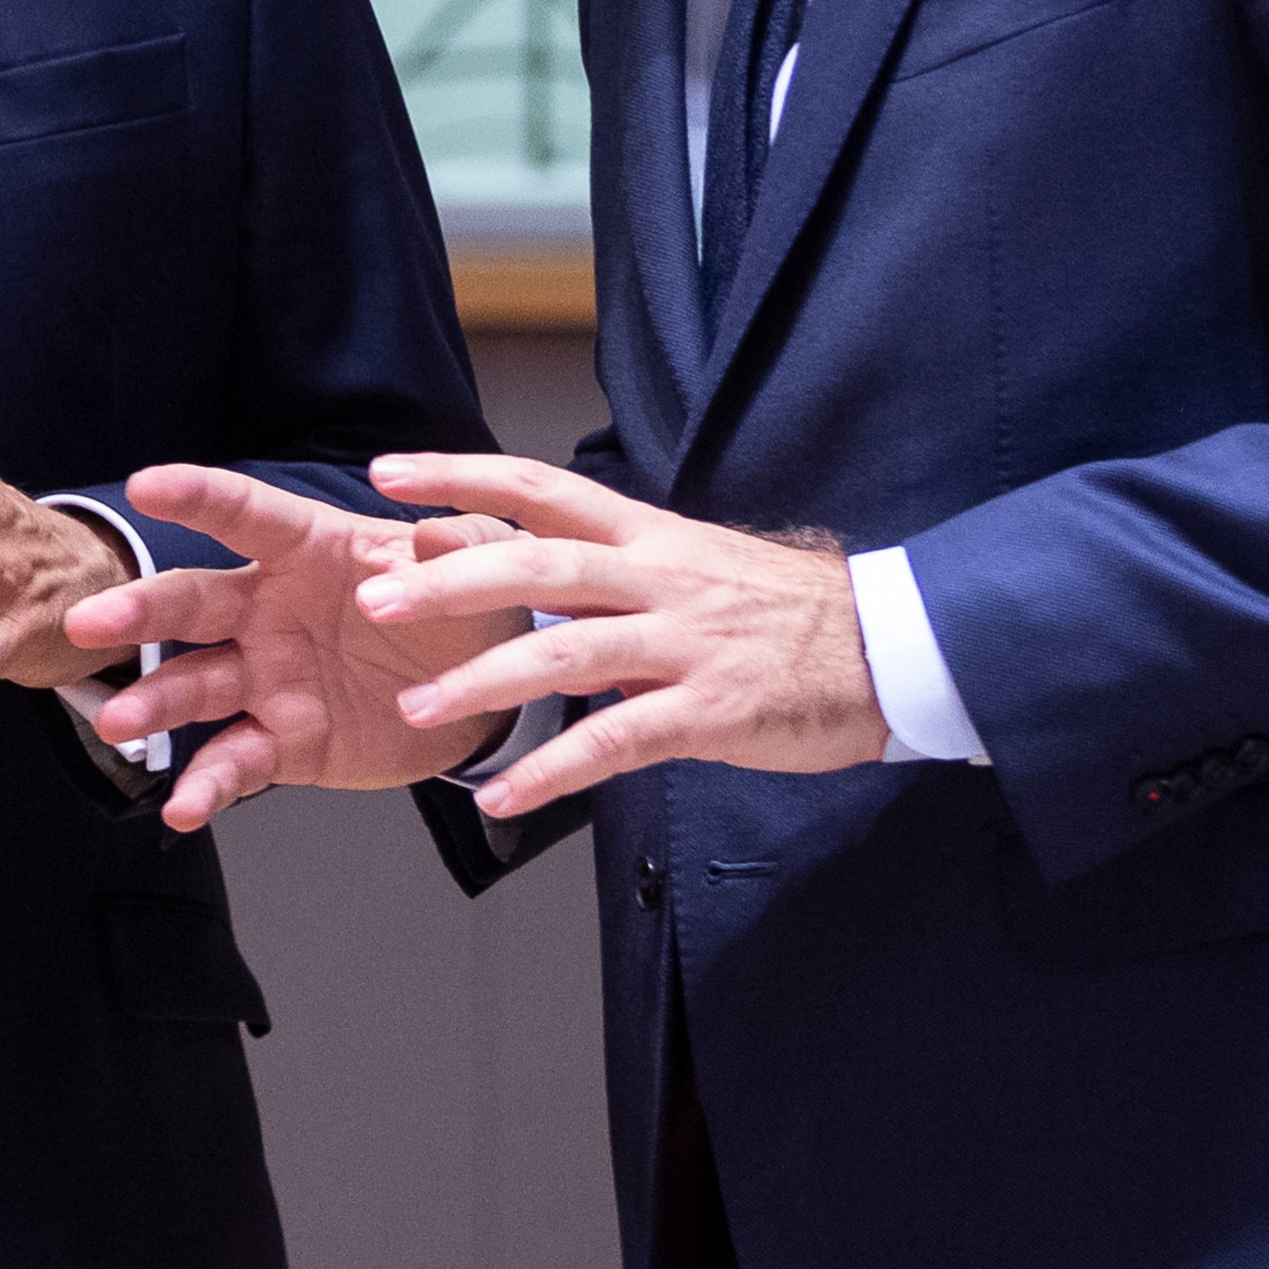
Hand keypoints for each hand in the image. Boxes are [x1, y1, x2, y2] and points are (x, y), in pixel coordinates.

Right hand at [72, 471, 524, 831]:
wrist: (484, 697)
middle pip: (191, 604)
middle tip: (92, 624)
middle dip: (138, 613)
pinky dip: (205, 787)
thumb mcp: (483, 563)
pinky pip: (233, 762)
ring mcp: (267, 678)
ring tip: (118, 721)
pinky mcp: (282, 741)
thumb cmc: (466, 610)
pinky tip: (181, 809)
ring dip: (153, 703)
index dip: (196, 496)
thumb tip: (434, 532)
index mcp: (310, 551)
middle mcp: (268, 610)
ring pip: (195, 686)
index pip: (244, 513)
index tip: (146, 484)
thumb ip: (458, 545)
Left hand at [350, 452, 883, 816]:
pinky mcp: (712, 712)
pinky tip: (502, 795)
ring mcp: (685, 645)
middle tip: (374, 597)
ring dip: (482, 682)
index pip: (540, 486)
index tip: (388, 472)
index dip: (461, 475)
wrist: (894, 643)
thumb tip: (500, 555)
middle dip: (451, 582)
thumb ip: (595, 561)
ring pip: (567, 652)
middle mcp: (659, 578)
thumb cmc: (775, 607)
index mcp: (648, 534)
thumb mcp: (684, 561)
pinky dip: (553, 772)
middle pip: (540, 566)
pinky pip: (616, 742)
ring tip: (417, 706)